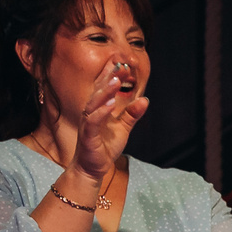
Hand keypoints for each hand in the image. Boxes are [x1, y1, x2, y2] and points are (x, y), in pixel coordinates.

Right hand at [69, 64, 149, 181]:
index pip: (104, 89)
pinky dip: (101, 112)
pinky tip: (110, 105)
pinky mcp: (87, 136)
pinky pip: (92, 121)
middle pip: (98, 91)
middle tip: (119, 65)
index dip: (111, 75)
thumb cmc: (105, 147)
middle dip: (108, 78)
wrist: (93, 168)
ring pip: (94, 103)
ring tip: (115, 81)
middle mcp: (90, 113)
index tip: (121, 63)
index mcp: (98, 109)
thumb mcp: (123, 128)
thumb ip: (132, 114)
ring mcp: (87, 123)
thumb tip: (145, 100)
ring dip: (105, 92)